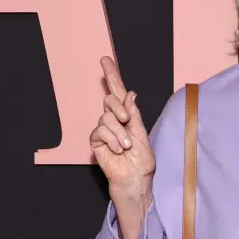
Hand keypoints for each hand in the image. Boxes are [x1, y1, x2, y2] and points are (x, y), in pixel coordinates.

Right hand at [90, 56, 155, 206]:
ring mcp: (104, 129)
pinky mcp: (96, 141)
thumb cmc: (142, 160)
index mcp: (128, 115)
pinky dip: (111, 139)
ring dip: (119, 132)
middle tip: (127, 120)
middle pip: (110, 100)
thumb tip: (130, 94)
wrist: (135, 178)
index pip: (118, 92)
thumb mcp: (142, 134)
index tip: (106, 59)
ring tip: (126, 146)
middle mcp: (115, 119)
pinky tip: (118, 149)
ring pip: (106, 118)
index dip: (112, 75)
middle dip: (119, 108)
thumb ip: (134, 114)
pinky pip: (99, 131)